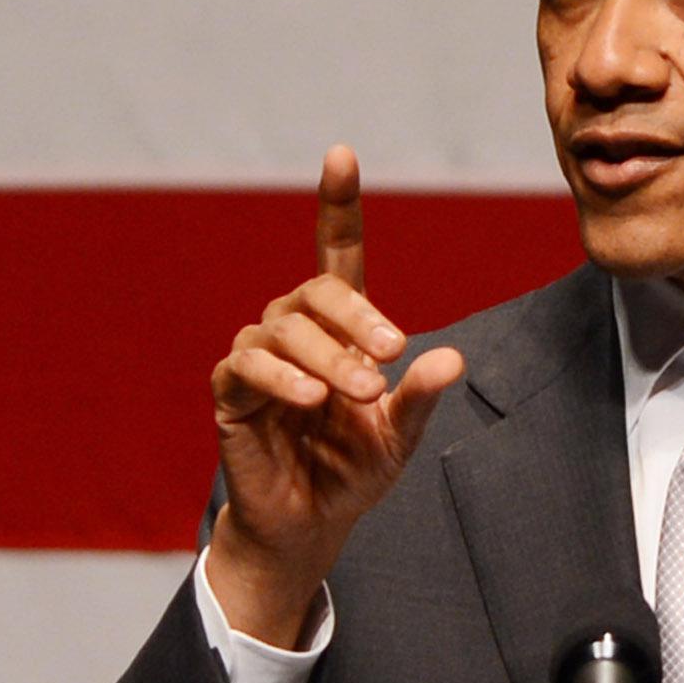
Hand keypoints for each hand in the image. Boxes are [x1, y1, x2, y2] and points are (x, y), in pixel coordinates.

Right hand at [206, 145, 467, 645]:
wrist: (308, 528)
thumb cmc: (349, 474)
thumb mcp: (397, 437)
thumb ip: (418, 398)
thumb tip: (453, 357)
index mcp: (336, 330)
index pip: (336, 255)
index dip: (337, 205)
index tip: (341, 154)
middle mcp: (292, 331)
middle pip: (317, 290)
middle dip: (358, 317)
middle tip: (392, 355)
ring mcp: (256, 360)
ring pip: (285, 328)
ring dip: (328, 356)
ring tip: (360, 394)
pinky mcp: (230, 395)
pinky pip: (247, 366)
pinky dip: (281, 376)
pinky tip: (308, 397)